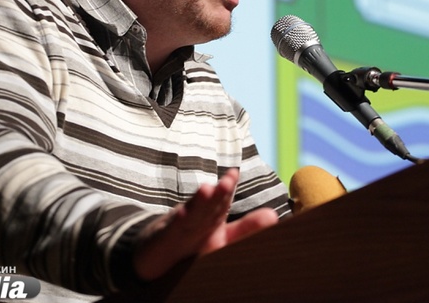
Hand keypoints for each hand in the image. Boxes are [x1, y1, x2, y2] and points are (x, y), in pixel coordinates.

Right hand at [132, 168, 278, 280]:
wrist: (154, 256)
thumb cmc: (192, 243)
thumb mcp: (222, 237)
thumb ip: (246, 228)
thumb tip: (274, 215)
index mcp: (210, 216)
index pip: (221, 200)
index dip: (228, 188)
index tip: (235, 174)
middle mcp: (195, 218)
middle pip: (209, 204)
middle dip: (219, 192)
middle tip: (230, 179)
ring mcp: (178, 228)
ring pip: (191, 214)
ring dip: (199, 202)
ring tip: (208, 190)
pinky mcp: (164, 240)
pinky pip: (172, 232)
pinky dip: (177, 223)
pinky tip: (182, 215)